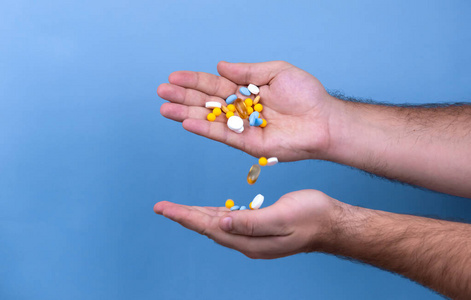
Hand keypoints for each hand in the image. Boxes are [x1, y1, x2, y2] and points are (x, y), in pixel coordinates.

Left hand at [153, 190, 339, 258]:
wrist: (331, 224)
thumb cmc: (312, 217)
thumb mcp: (283, 217)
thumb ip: (252, 222)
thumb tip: (222, 222)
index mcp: (251, 240)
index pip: (210, 227)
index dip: (186, 217)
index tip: (165, 208)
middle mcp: (247, 242)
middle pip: (209, 227)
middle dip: (185, 217)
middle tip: (162, 207)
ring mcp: (253, 238)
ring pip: (217, 225)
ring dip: (196, 216)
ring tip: (178, 209)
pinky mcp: (259, 229)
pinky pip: (230, 222)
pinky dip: (215, 214)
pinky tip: (209, 211)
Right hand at [158, 61, 336, 160]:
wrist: (323, 120)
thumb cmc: (306, 94)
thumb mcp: (276, 72)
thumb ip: (247, 71)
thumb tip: (220, 67)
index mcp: (247, 91)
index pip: (215, 85)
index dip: (194, 81)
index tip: (173, 77)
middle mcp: (241, 110)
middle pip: (206, 102)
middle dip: (183, 97)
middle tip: (161, 91)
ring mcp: (243, 127)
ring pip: (209, 119)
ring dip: (186, 114)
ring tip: (164, 108)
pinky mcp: (248, 144)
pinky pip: (222, 135)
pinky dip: (204, 129)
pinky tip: (186, 122)